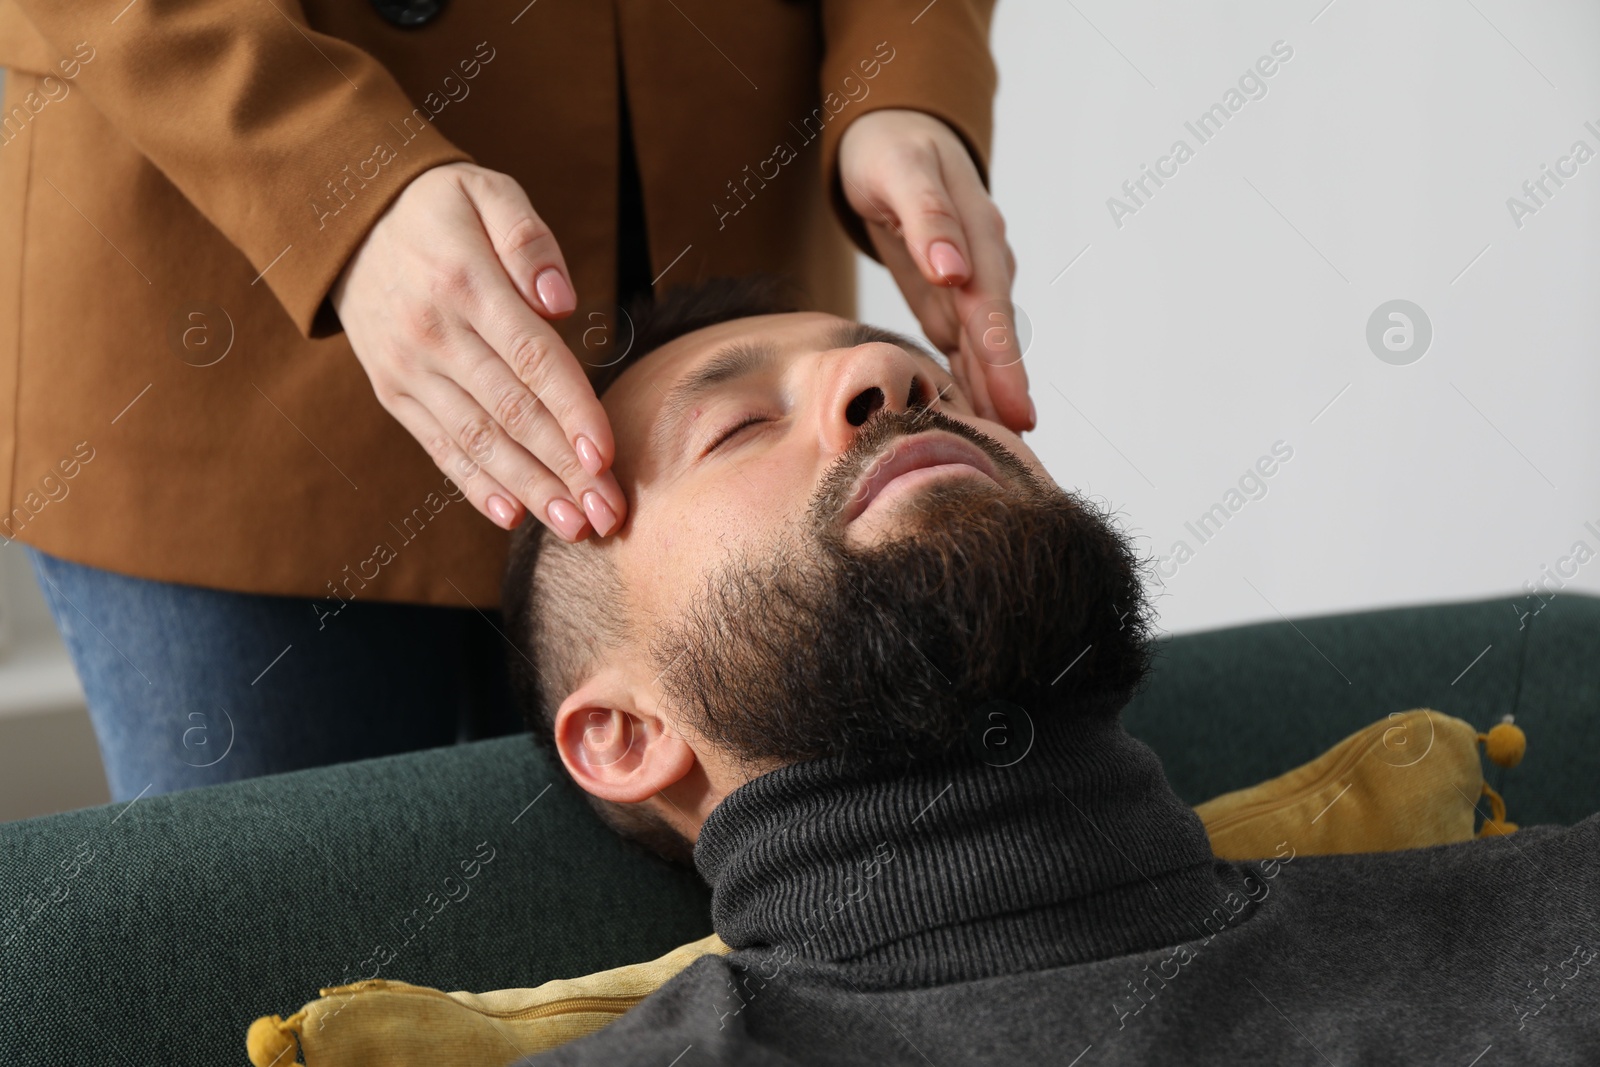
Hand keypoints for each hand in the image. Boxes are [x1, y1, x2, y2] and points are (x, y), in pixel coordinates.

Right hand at [331, 162, 624, 541]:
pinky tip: (511, 516)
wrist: (342, 217)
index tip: (607, 457)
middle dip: (564, 469)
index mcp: (466, 282)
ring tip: (574, 526)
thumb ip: (529, 239)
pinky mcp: (394, 391)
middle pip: (512, 413)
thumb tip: (561, 302)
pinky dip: (475, 485)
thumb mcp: (485, 190)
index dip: (572, 411)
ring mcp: (409, 368)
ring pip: (478, 441)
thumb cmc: (437, 205)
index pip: (533, 358)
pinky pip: (439, 446)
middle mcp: (434, 333)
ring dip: (530, 490)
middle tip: (609, 513)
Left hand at [837, 109, 1032, 431]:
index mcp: (977, 236)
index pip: (990, 309)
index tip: (1016, 407)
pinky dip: (968, 377)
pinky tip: (970, 413)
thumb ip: (929, 220)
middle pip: (995, 336)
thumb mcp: (902, 171)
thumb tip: (953, 269)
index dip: (1004, 361)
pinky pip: (961, 342)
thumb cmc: (892, 151)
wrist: (894, 136)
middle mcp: (982, 263)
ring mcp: (970, 281)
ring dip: (992, 391)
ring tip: (1002, 443)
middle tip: (1021, 442)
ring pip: (982, 345)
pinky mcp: (949, 294)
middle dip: (1008, 389)